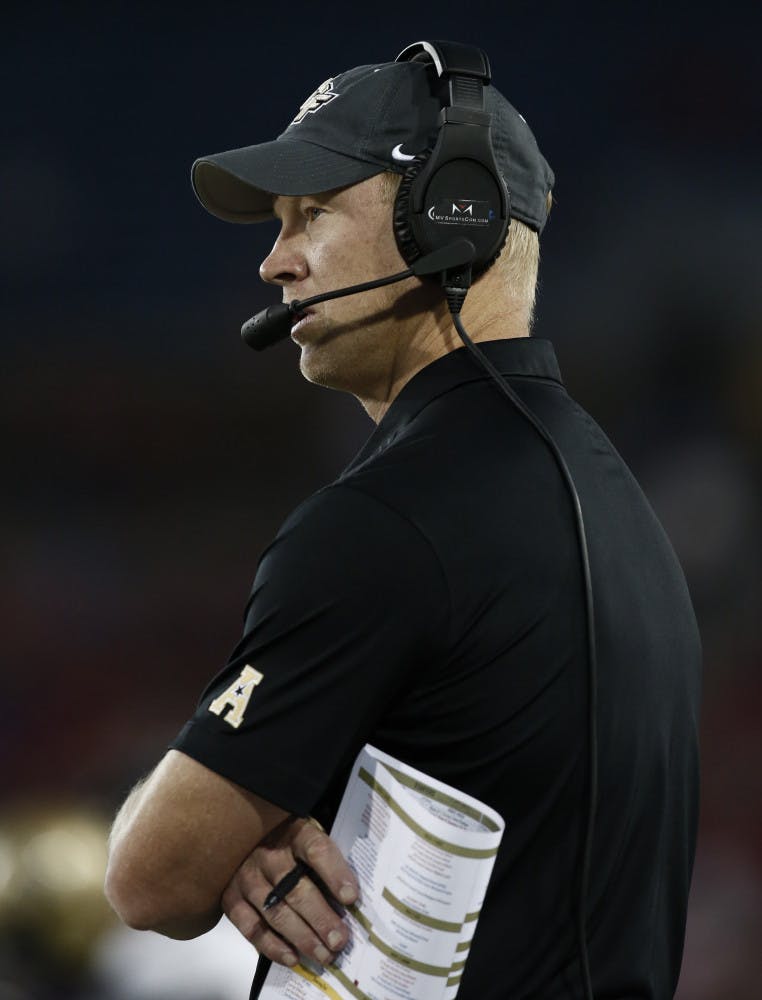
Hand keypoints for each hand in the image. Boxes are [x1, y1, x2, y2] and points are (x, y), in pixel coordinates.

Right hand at [222, 815, 359, 967]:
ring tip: (324, 955)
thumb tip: (352, 899)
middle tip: (339, 940)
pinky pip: (252, 927)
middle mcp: (268, 854)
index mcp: (294, 832)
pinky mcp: (231, 898)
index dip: (334, 874)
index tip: (351, 898)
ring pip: (276, 912)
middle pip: (297, 889)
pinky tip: (292, 957)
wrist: (242, 837)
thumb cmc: (287, 842)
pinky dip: (272, 946)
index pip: (316, 850)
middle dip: (321, 919)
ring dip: (302, 938)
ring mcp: (247, 877)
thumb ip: (327, 860)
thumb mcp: (309, 836)